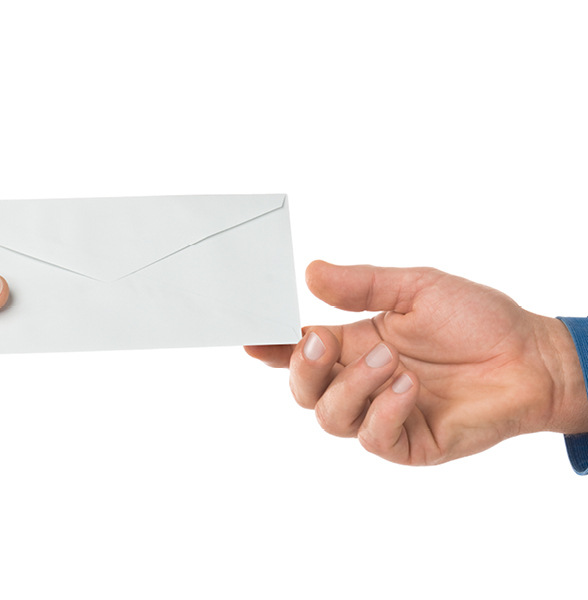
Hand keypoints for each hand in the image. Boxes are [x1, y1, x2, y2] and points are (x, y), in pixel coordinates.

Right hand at [245, 261, 587, 465]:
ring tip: (391, 363)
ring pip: (331, 417)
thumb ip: (362, 285)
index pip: (298, 350)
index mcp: (355, 345)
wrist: (532, 357)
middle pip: (304, 391)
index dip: (270, 347)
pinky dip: (383, 412)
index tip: (250, 336)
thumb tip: (311, 273)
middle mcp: (361, 383)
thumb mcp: (415, 288)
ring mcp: (381, 415)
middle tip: (322, 340)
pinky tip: (409, 388)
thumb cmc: (477, 320)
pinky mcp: (407, 443)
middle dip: (302, 368)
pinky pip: (373, 438)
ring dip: (352, 387)